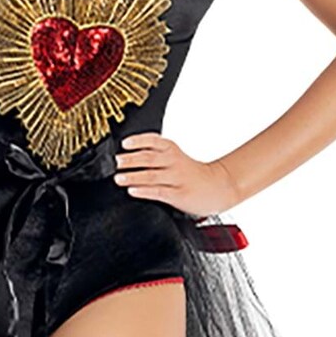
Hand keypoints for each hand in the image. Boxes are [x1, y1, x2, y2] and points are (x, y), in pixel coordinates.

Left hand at [111, 133, 243, 217]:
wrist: (217, 186)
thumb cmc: (192, 173)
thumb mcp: (176, 156)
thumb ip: (156, 155)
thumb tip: (127, 158)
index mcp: (172, 149)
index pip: (153, 141)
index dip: (138, 141)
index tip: (125, 144)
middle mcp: (174, 162)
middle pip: (149, 158)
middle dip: (131, 159)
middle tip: (118, 162)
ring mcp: (177, 178)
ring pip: (152, 175)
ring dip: (133, 176)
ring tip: (119, 178)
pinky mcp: (179, 195)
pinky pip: (159, 192)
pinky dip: (144, 191)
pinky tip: (133, 190)